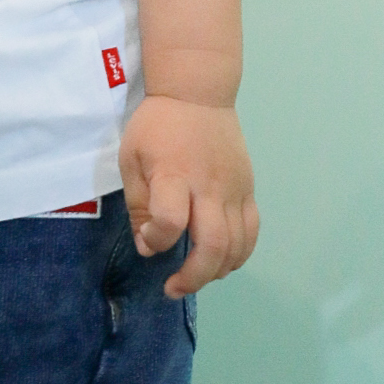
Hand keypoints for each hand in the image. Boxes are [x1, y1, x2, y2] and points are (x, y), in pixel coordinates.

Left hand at [119, 92, 258, 298]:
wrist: (198, 94)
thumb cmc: (157, 127)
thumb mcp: (131, 159)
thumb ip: (137, 205)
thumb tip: (148, 247)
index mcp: (174, 175)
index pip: (171, 221)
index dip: (158, 240)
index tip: (148, 239)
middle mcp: (209, 187)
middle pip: (213, 244)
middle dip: (193, 276)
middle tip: (174, 288)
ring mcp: (234, 190)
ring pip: (237, 244)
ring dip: (216, 270)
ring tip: (195, 277)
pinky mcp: (248, 189)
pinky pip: (252, 231)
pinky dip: (240, 254)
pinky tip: (222, 263)